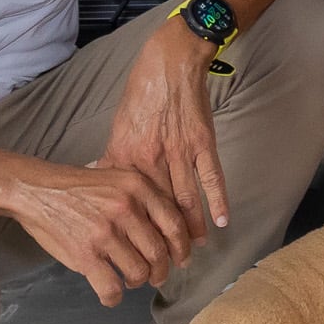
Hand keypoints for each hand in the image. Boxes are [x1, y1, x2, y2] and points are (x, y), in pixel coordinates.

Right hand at [6, 159, 191, 304]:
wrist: (37, 190)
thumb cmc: (77, 187)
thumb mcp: (118, 178)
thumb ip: (144, 199)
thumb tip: (170, 230)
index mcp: (138, 187)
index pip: (174, 224)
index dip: (182, 247)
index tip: (182, 259)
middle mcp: (126, 208)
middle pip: (159, 252)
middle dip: (161, 271)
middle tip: (156, 277)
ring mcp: (105, 233)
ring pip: (139, 272)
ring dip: (137, 282)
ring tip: (129, 280)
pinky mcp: (85, 255)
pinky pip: (111, 288)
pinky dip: (113, 298)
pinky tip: (110, 295)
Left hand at [94, 25, 226, 249]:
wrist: (169, 61)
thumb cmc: (142, 92)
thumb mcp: (118, 125)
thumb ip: (114, 157)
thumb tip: (101, 178)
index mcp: (126, 155)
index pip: (131, 202)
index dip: (136, 229)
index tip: (139, 251)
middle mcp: (150, 157)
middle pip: (158, 207)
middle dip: (163, 237)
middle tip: (168, 262)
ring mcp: (178, 150)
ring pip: (185, 198)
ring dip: (190, 226)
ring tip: (193, 249)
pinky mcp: (201, 141)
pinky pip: (210, 176)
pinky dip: (217, 199)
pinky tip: (222, 221)